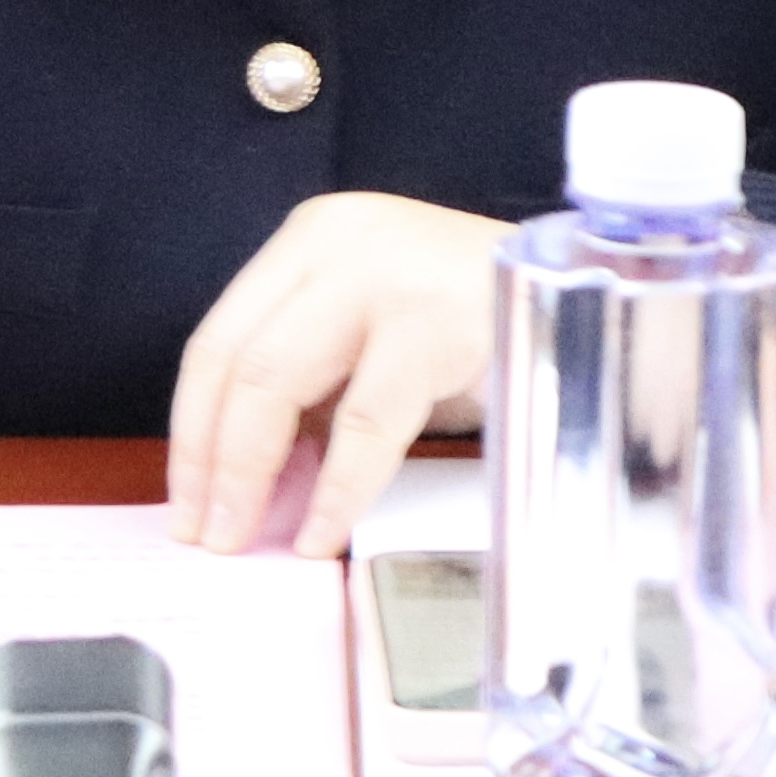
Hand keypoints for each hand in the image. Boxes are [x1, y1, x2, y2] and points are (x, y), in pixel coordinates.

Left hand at [167, 193, 503, 559]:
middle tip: (207, 532)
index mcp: (313, 239)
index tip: (186, 500)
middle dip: (210, 461)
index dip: (189, 430)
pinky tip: (323, 529)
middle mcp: (340, 242)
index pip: (217, 339)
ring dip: (251, 474)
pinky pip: (365, 421)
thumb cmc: (476, 322)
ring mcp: (387, 274)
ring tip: (246, 537)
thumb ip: (310, 387)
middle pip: (237, 362)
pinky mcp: (436, 320)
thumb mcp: (374, 336)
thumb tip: (242, 480)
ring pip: (278, 383)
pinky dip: (337, 487)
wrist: (590, 294)